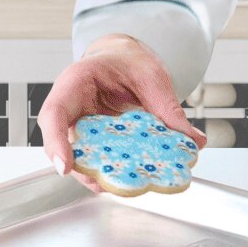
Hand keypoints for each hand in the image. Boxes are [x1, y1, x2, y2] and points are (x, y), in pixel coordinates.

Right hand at [39, 34, 207, 191]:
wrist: (126, 60)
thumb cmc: (129, 61)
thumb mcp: (152, 77)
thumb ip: (169, 107)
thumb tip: (193, 141)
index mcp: (76, 83)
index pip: (54, 114)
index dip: (56, 143)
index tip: (66, 166)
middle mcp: (71, 108)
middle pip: (63, 145)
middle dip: (83, 170)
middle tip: (106, 185)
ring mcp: (80, 127)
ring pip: (80, 158)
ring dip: (101, 175)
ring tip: (127, 186)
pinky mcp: (94, 141)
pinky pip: (99, 159)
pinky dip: (115, 171)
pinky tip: (135, 179)